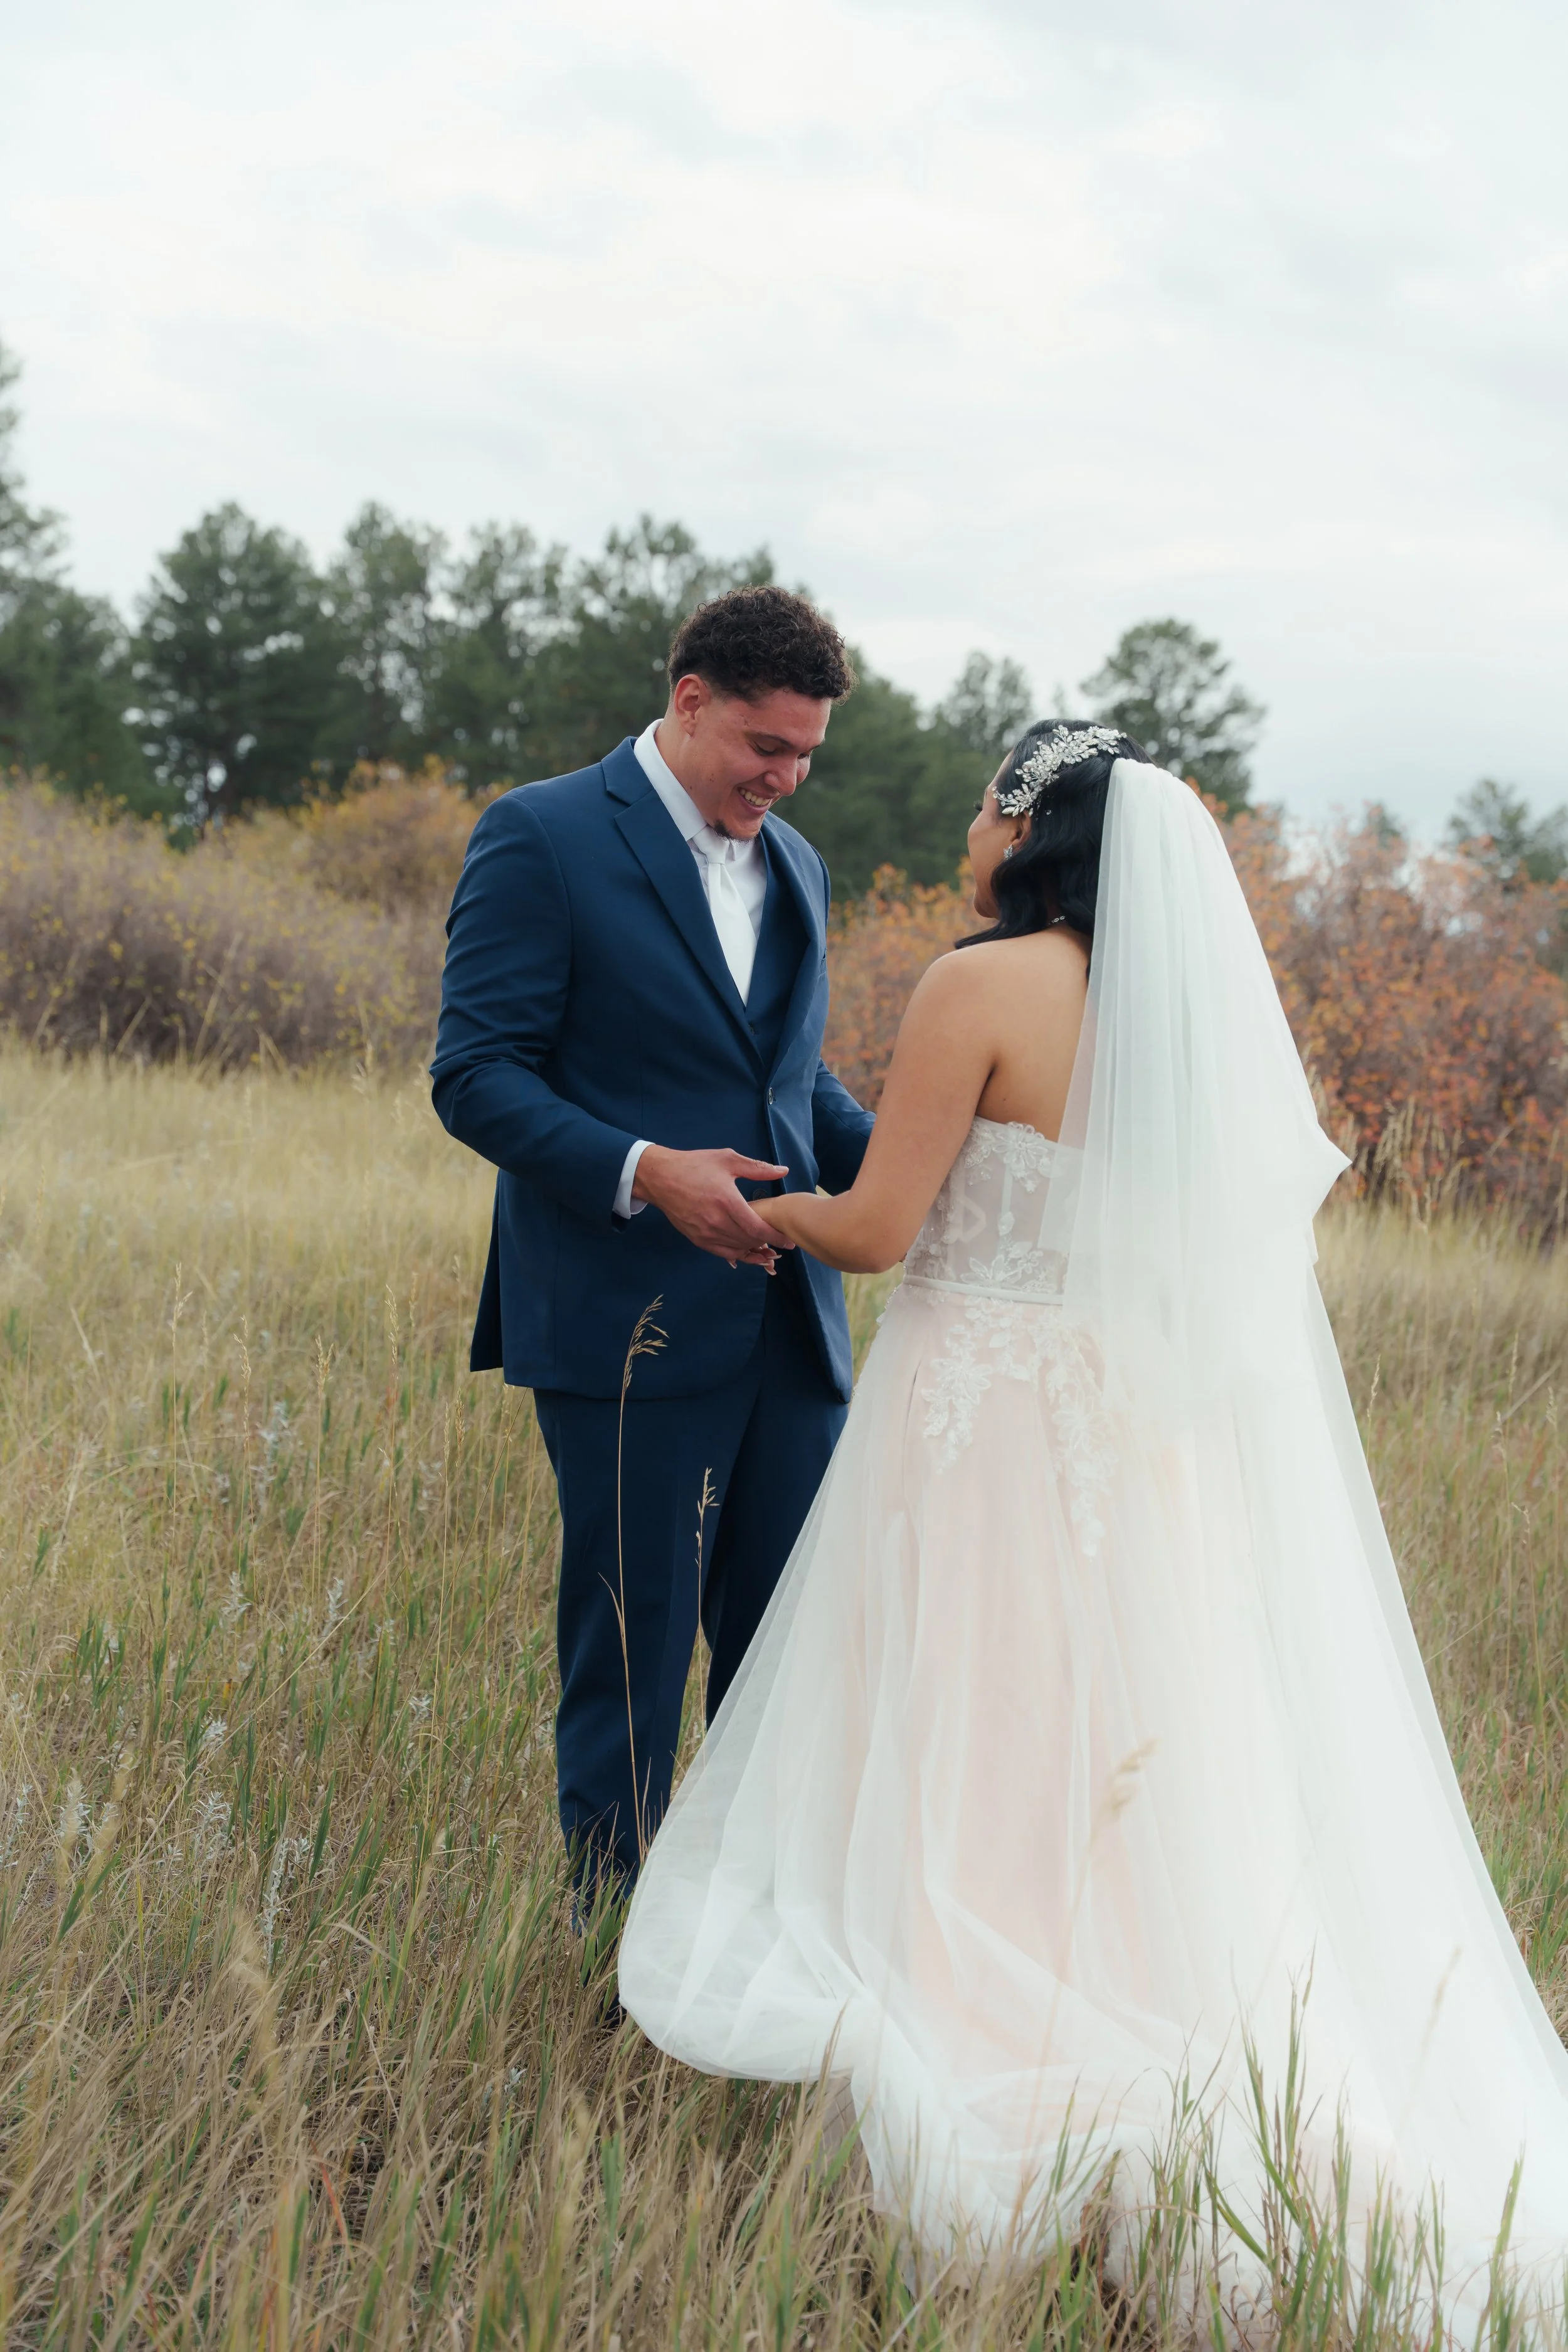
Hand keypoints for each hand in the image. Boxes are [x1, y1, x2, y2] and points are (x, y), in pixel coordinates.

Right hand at [632, 1146, 794, 1270]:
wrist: (660, 1177)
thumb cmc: (694, 1165)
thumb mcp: (727, 1159)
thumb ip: (757, 1168)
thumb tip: (783, 1171)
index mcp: (727, 1201)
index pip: (757, 1228)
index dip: (775, 1237)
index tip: (788, 1239)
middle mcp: (716, 1222)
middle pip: (749, 1241)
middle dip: (768, 1243)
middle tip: (781, 1241)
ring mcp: (705, 1233)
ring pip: (737, 1249)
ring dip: (754, 1249)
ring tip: (768, 1247)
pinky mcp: (697, 1239)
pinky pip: (722, 1253)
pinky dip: (737, 1254)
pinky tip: (746, 1249)